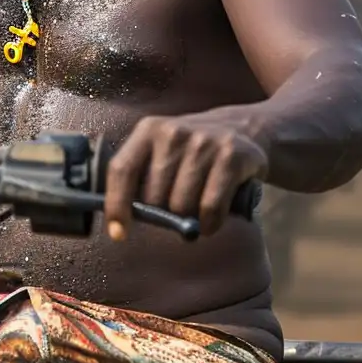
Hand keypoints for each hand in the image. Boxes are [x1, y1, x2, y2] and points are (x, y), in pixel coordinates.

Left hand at [104, 112, 265, 238]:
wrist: (245, 129)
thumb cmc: (193, 152)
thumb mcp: (161, 151)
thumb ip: (140, 177)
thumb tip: (121, 222)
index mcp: (148, 130)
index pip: (122, 170)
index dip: (116, 205)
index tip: (118, 233)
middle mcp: (174, 132)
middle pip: (153, 198)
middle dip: (162, 213)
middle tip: (177, 206)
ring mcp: (204, 143)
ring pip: (181, 206)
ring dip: (188, 220)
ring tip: (197, 208)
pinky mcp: (231, 157)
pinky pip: (210, 208)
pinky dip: (210, 224)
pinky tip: (212, 220)